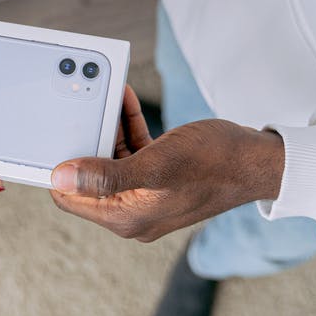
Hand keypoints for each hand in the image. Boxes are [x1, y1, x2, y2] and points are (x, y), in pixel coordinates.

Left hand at [48, 88, 284, 241]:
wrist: (259, 161)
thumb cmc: (214, 162)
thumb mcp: (155, 164)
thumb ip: (105, 176)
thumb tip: (60, 179)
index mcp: (127, 218)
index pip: (70, 199)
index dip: (58, 170)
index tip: (55, 138)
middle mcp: (133, 213)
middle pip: (87, 180)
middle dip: (83, 143)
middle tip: (81, 110)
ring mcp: (147, 196)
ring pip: (109, 162)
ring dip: (105, 130)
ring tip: (106, 97)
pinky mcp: (160, 180)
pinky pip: (131, 154)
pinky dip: (126, 129)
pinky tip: (124, 102)